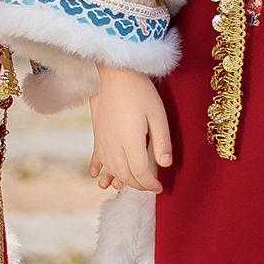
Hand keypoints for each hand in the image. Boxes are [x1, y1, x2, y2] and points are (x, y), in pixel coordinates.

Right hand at [88, 65, 172, 193]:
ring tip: (134, 183)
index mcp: (130, 140)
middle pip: (125, 174)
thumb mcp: (158, 116)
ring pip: (112, 168)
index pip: (139, 172)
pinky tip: (100, 178)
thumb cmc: (141, 93)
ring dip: (123, 180)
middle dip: (139, 185)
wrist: (117, 75)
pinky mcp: (98, 134)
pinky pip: (99, 158)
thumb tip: (165, 165)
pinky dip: (102, 170)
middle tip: (151, 186)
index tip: (160, 187)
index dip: (150, 184)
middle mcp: (113, 144)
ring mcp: (103, 140)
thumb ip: (162, 142)